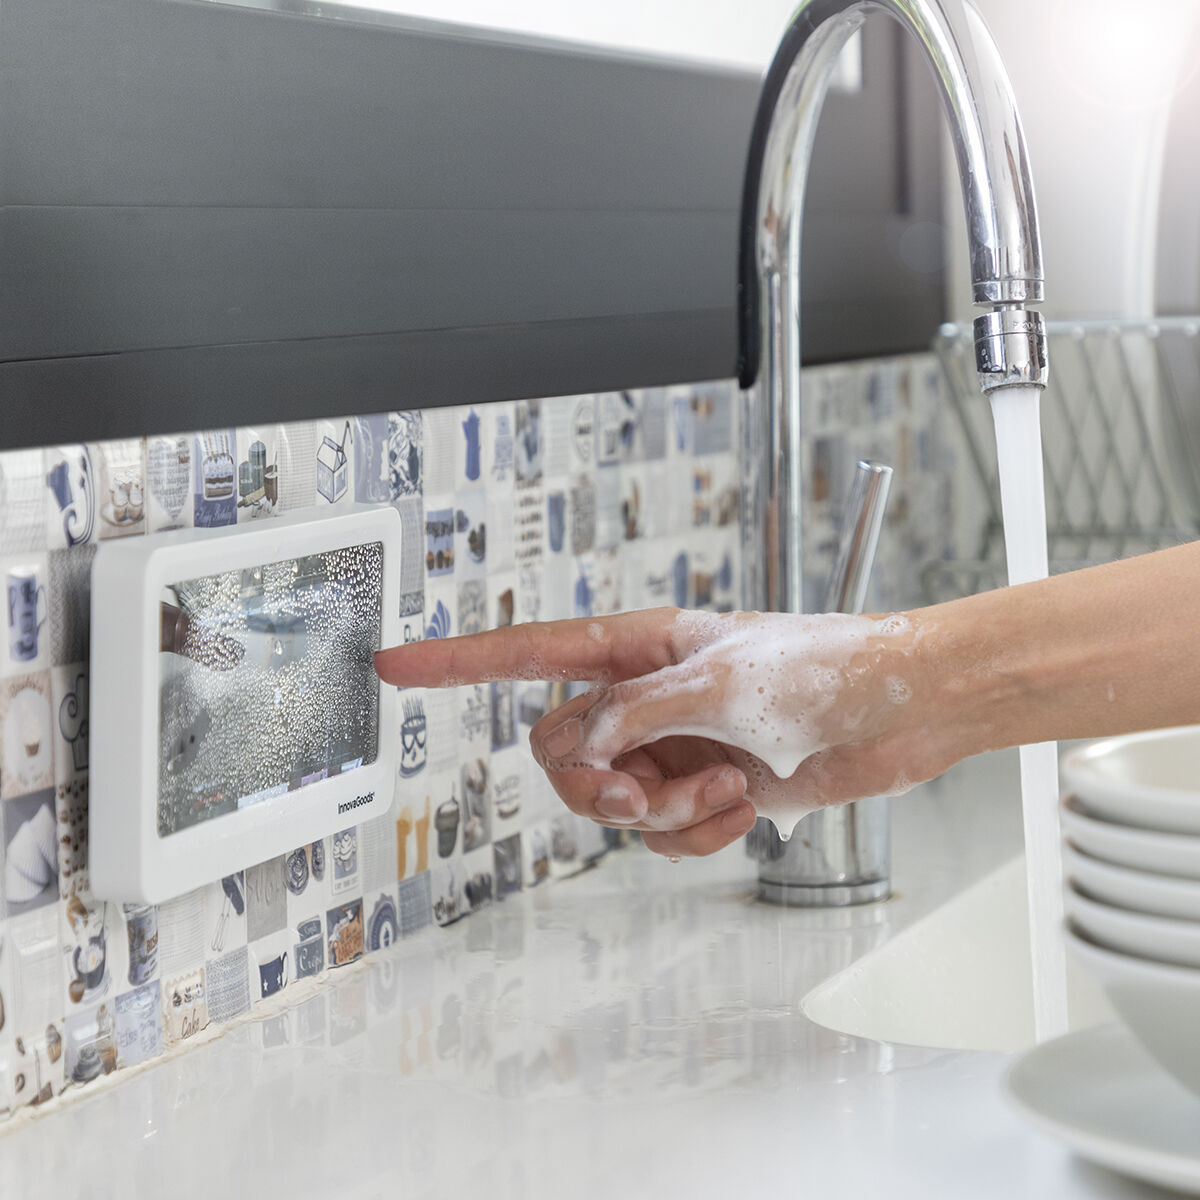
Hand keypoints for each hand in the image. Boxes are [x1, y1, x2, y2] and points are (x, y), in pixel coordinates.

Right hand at [375, 605, 960, 858]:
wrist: (902, 711)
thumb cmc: (828, 665)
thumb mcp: (725, 679)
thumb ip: (638, 711)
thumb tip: (584, 745)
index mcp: (639, 646)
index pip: (528, 651)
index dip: (456, 661)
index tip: (395, 666)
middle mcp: (646, 697)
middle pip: (563, 753)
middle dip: (600, 785)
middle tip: (643, 791)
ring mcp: (672, 747)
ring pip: (611, 801)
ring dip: (662, 812)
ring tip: (720, 788)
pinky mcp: (704, 790)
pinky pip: (661, 834)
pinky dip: (696, 833)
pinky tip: (741, 806)